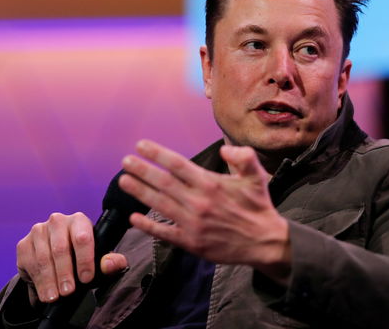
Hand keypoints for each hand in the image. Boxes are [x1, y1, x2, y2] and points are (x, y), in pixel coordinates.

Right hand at [16, 212, 127, 303]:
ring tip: (55, 296)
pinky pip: (29, 263)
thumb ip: (112, 262)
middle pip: (60, 249)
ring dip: (49, 280)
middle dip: (65, 273)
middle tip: (68, 291)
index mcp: (79, 221)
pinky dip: (37, 280)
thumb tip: (109, 264)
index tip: (86, 279)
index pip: (82, 238)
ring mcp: (38, 231)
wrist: (59, 260)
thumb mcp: (101, 260)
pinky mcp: (24, 244)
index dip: (84, 260)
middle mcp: (58, 221)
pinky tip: (44, 291)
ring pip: (43, 258)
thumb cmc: (83, 257)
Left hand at [119, 140, 290, 283]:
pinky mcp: (191, 242)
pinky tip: (134, 218)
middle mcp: (198, 202)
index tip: (141, 145)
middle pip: (163, 182)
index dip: (157, 153)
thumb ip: (243, 157)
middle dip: (142, 170)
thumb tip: (225, 149)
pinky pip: (164, 232)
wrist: (264, 242)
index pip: (177, 164)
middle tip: (126, 161)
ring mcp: (192, 224)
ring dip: (139, 192)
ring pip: (159, 205)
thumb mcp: (256, 177)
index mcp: (211, 184)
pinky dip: (147, 225)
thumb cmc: (258, 207)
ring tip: (124, 181)